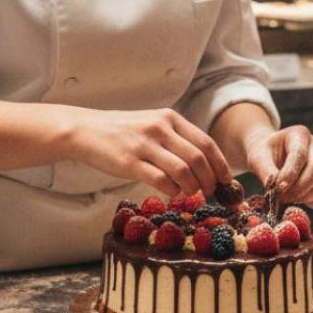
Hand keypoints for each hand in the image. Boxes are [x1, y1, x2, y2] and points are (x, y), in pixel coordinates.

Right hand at [66, 107, 232, 198]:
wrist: (86, 130)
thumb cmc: (123, 131)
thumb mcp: (153, 124)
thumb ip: (176, 139)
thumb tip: (204, 164)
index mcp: (170, 118)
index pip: (206, 142)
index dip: (220, 164)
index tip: (226, 179)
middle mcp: (161, 129)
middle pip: (199, 158)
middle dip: (210, 179)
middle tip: (211, 191)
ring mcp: (145, 145)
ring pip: (183, 170)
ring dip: (193, 187)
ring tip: (193, 194)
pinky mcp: (130, 163)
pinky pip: (161, 180)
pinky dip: (172, 190)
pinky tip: (172, 193)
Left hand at [243, 124, 312, 208]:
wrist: (271, 155)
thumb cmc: (265, 154)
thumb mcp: (258, 157)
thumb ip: (266, 171)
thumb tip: (276, 190)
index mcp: (300, 134)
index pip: (300, 155)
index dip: (290, 174)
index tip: (278, 189)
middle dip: (298, 189)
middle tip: (280, 198)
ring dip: (306, 197)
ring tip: (287, 197)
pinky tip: (300, 200)